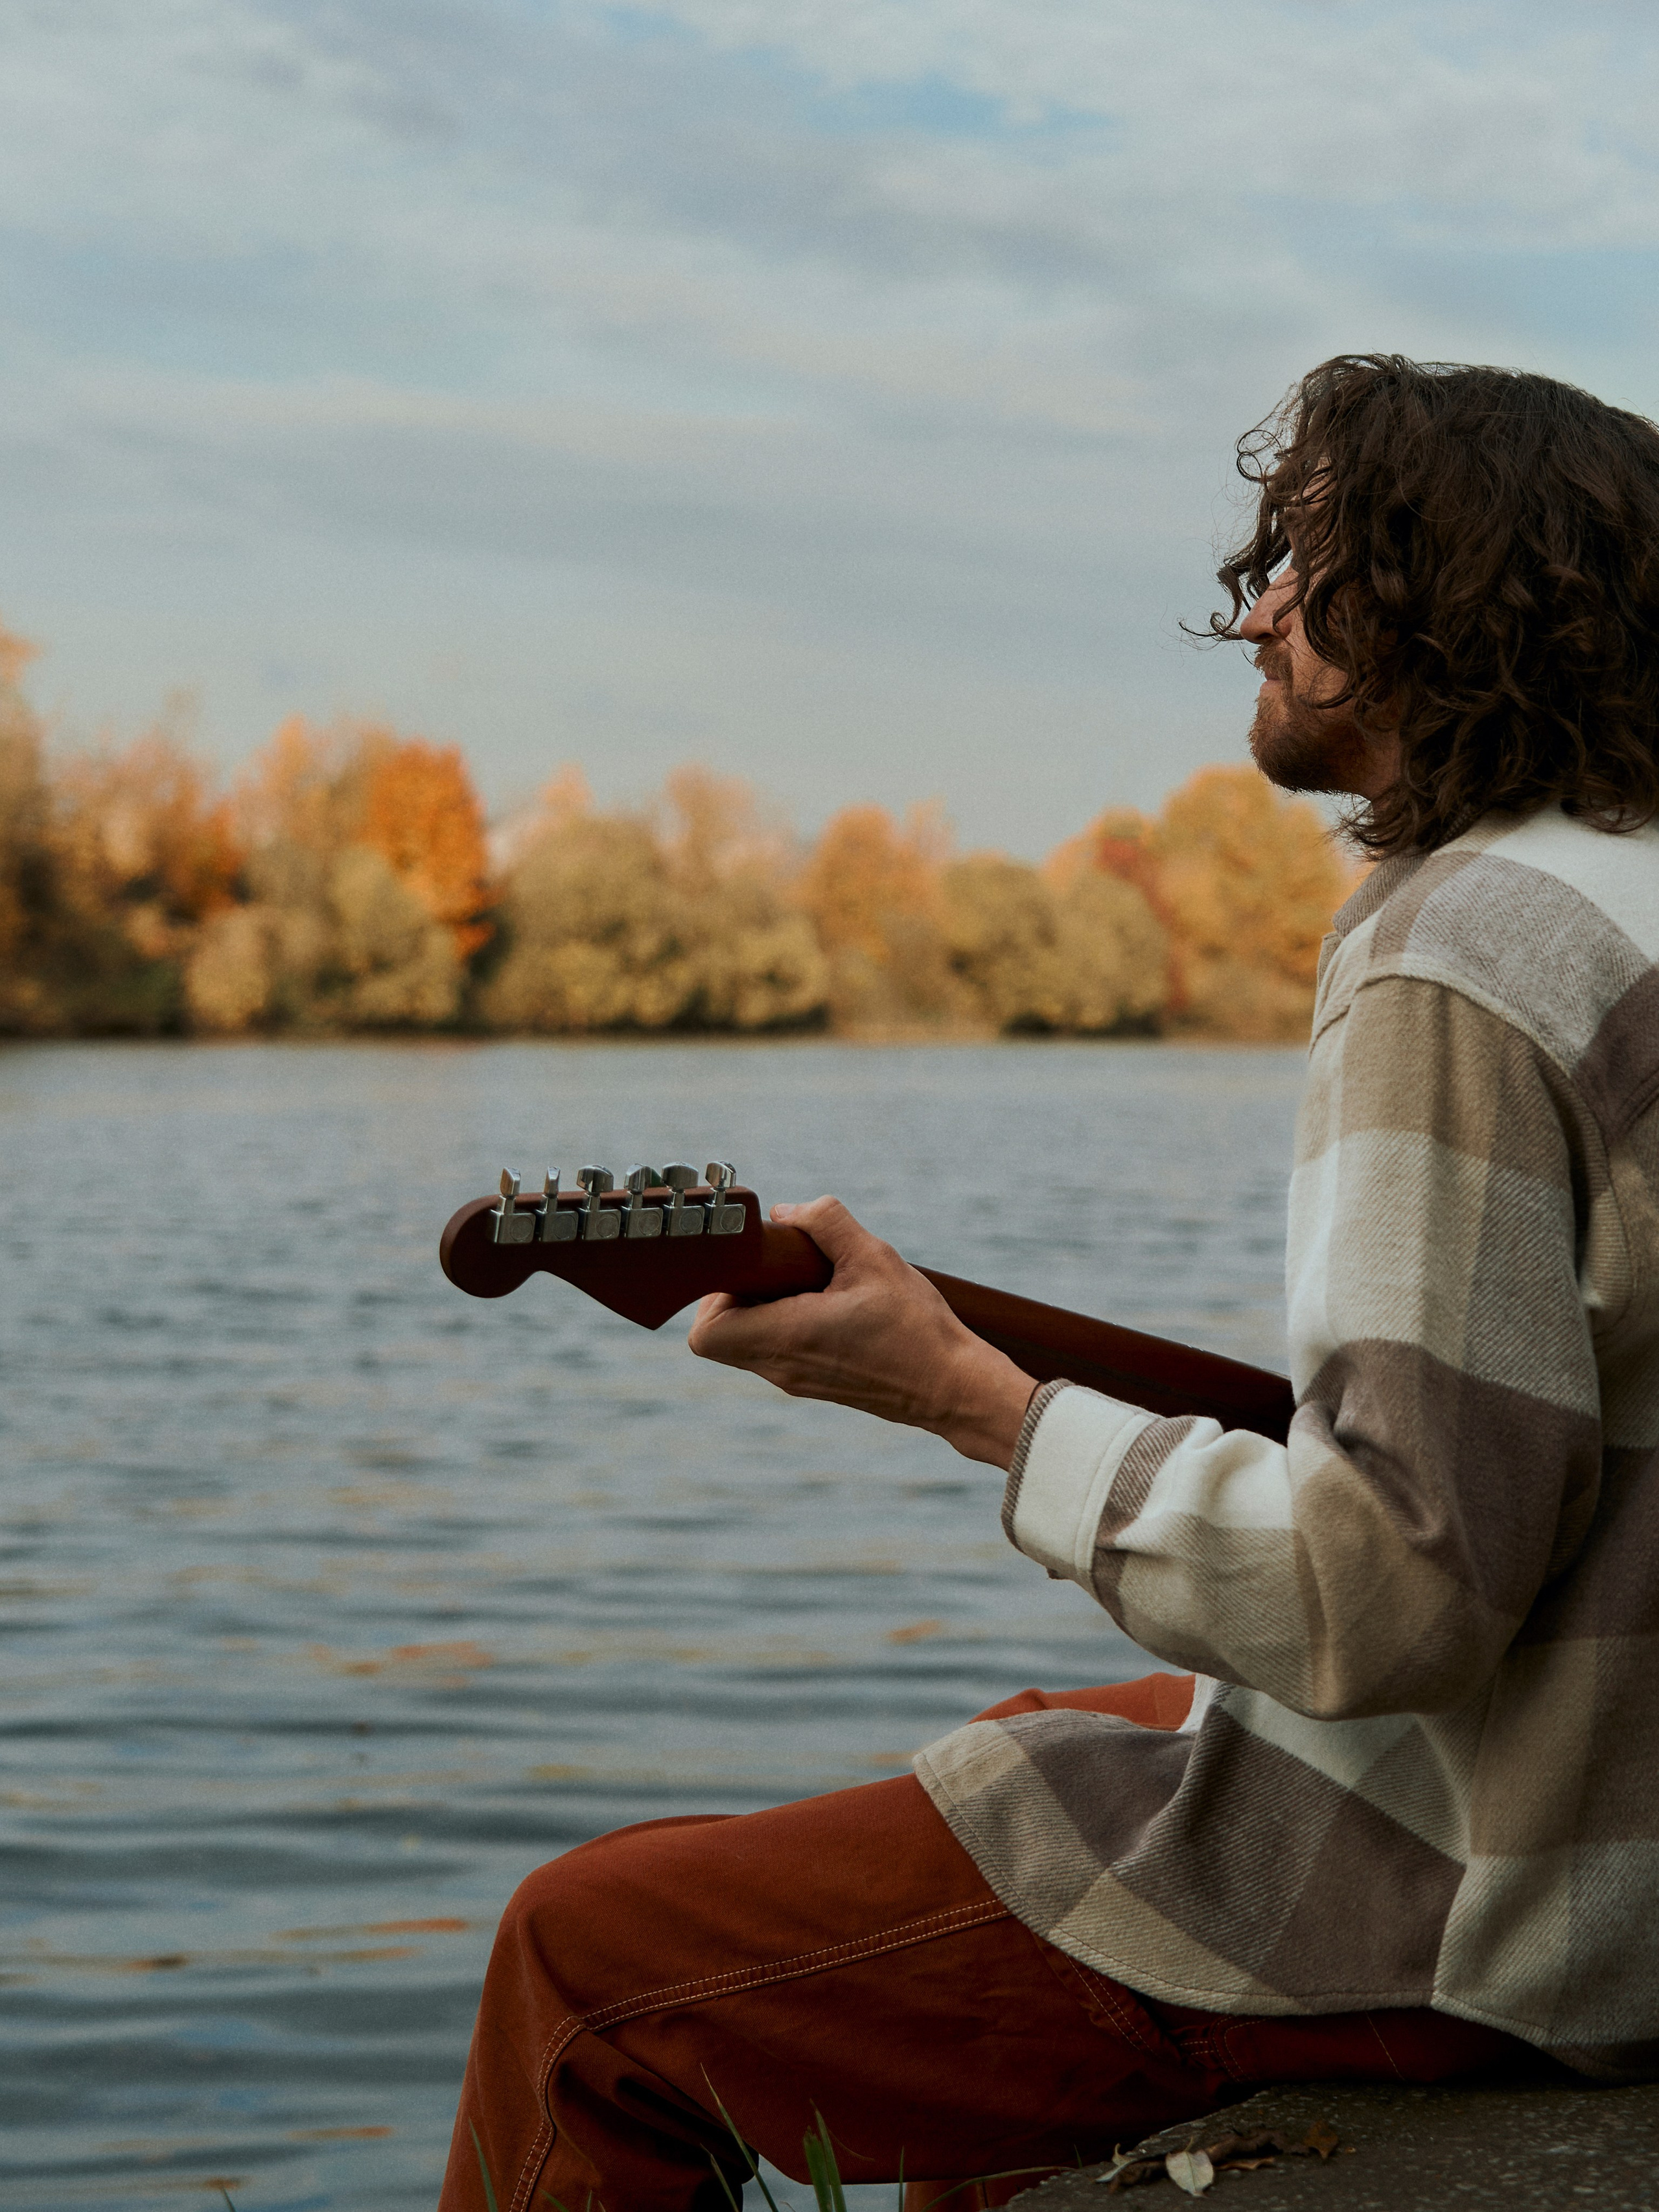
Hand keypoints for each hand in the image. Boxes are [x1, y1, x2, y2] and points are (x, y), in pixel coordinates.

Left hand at [687, 1196, 1037, 1467]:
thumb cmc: (915, 1328)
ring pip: (749, 1343)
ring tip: (812, 1281)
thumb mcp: (872, 1257)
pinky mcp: (817, 1383)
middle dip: (739, 1293)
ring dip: (765, 1306)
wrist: (954, 1388)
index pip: (705, 1335)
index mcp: (786, 1339)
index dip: (712, 1296)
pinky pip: (778, 1350)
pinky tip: (831, 1300)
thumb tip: (784, 1213)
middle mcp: (782, 1368)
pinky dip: (787, 1321)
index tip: (751, 1268)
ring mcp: (798, 1381)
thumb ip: (824, 1222)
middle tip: (780, 1266)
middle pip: (721, 1336)